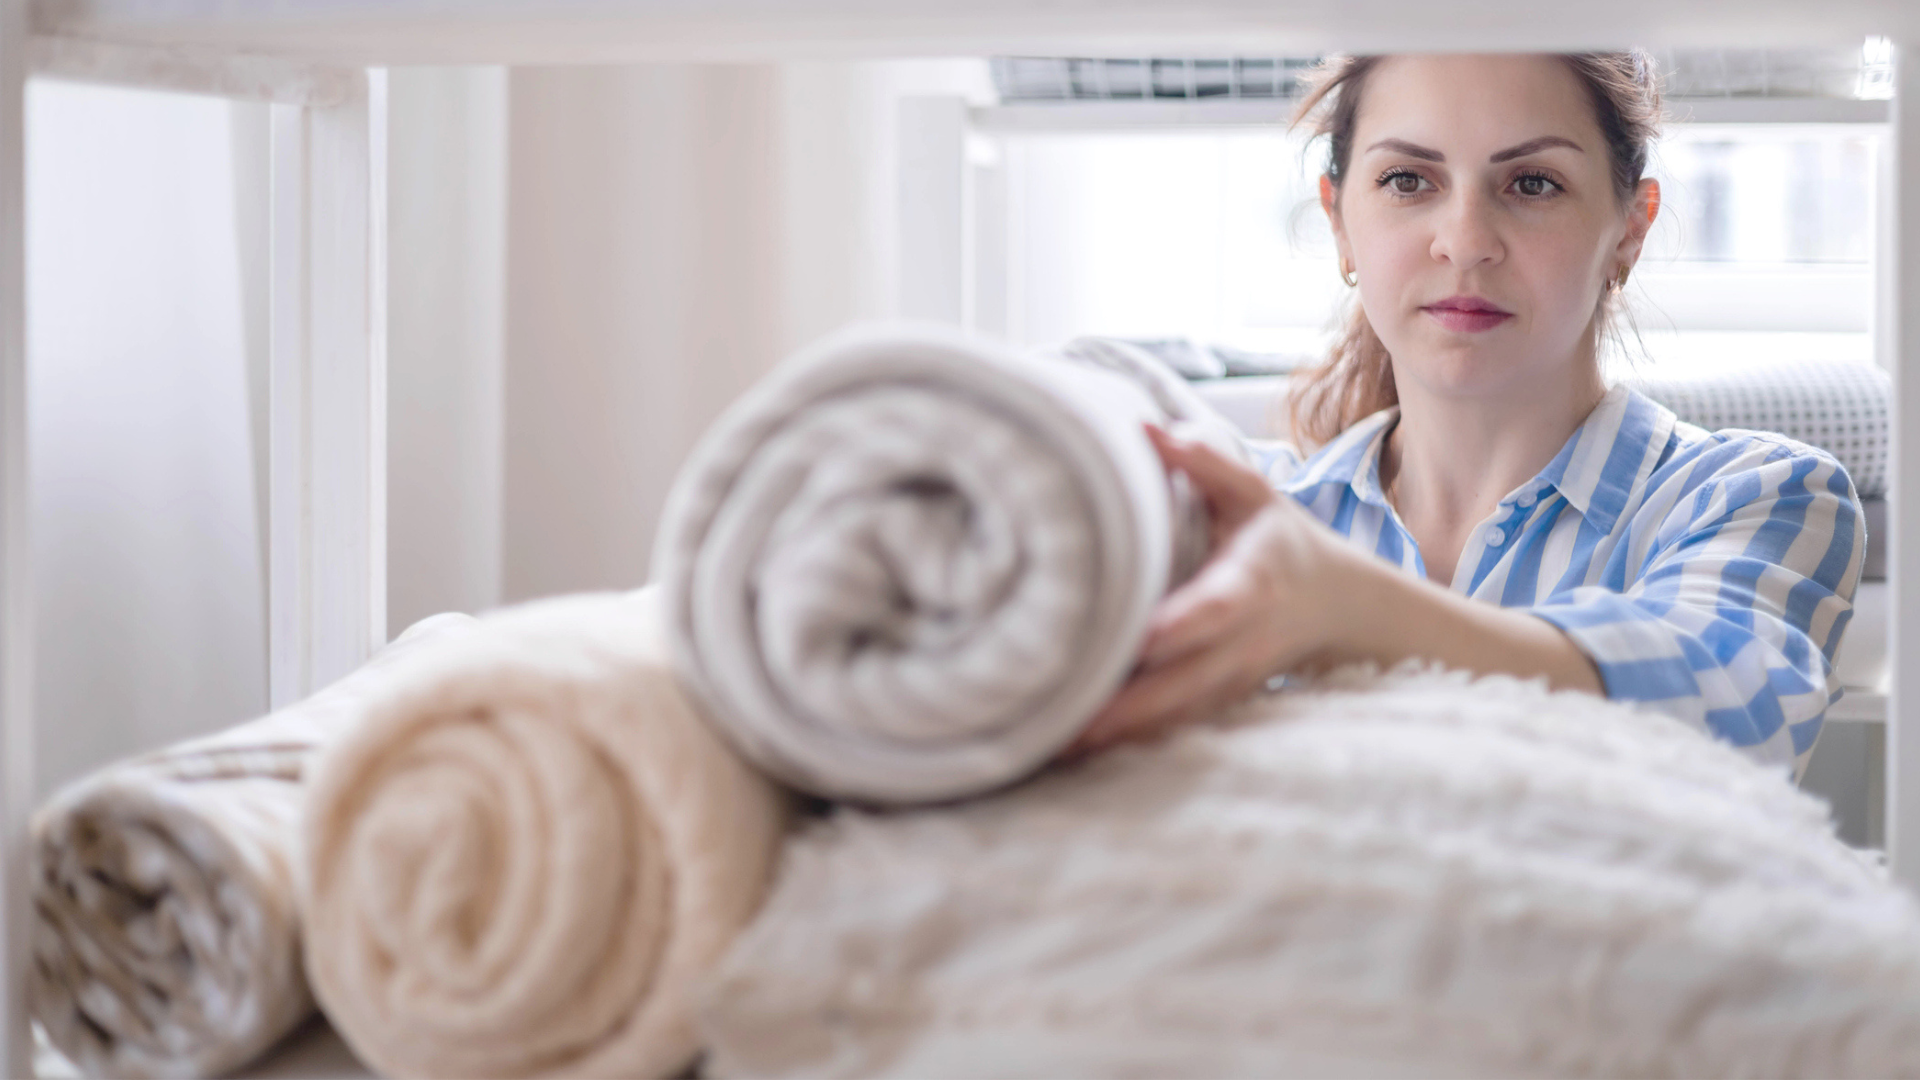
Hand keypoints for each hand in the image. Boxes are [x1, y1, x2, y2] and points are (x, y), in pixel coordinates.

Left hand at [1061, 424, 1357, 758]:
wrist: (1333, 604)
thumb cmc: (1278, 539)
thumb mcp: (1253, 493)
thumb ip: (1205, 462)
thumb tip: (1148, 429)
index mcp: (1250, 583)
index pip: (1215, 608)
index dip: (1181, 625)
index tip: (1142, 637)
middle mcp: (1242, 642)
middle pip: (1185, 681)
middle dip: (1130, 705)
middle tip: (1068, 720)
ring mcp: (1231, 681)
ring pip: (1175, 717)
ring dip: (1119, 735)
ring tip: (1054, 747)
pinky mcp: (1219, 703)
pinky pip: (1172, 729)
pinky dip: (1128, 745)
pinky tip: (1072, 755)